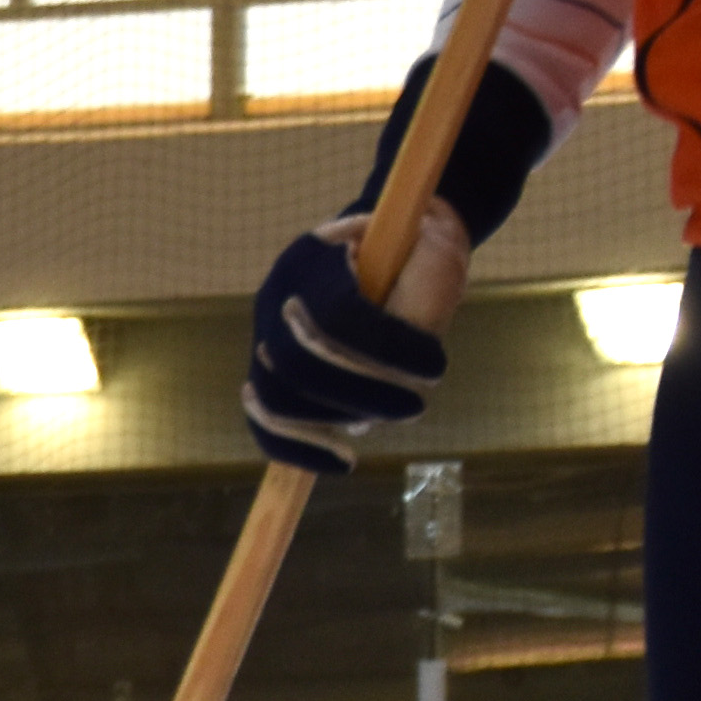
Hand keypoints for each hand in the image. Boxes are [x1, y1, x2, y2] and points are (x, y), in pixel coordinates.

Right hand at [241, 202, 472, 466]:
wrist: (388, 243)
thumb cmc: (416, 250)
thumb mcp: (432, 258)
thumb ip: (416, 310)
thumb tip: (406, 386)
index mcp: (311, 259)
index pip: (339, 317)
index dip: (387, 351)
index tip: (434, 369)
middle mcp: (276, 297)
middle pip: (298, 363)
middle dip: (360, 392)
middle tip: (411, 409)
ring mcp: (266, 334)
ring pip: (279, 397)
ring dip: (337, 417)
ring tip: (383, 419)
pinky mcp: (270, 369)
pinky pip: (267, 420)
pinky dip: (300, 446)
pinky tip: (337, 457)